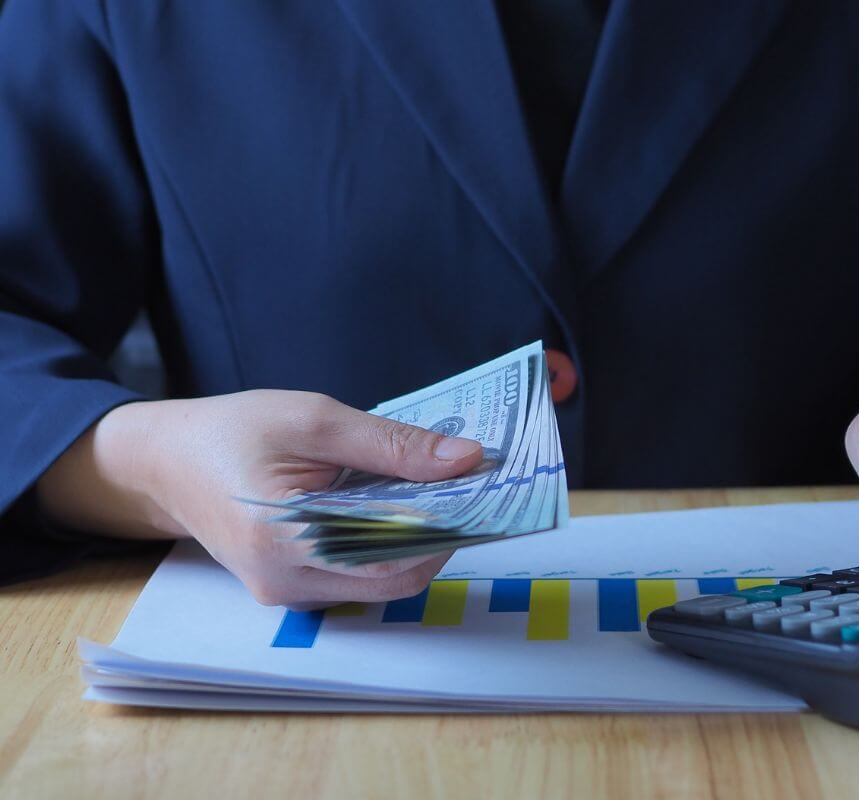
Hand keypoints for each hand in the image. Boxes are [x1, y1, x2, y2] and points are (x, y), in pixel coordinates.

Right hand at [37, 390, 482, 606]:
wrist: (167, 461)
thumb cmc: (234, 431)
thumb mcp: (314, 420)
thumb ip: (392, 444)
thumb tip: (467, 459)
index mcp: (284, 541)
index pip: (394, 561)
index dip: (447, 532)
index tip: (483, 497)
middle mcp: (285, 582)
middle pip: (392, 579)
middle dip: (436, 538)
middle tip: (466, 494)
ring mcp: (285, 594)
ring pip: (377, 582)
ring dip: (412, 543)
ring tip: (434, 495)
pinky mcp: (289, 588)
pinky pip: (353, 577)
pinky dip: (383, 547)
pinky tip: (396, 508)